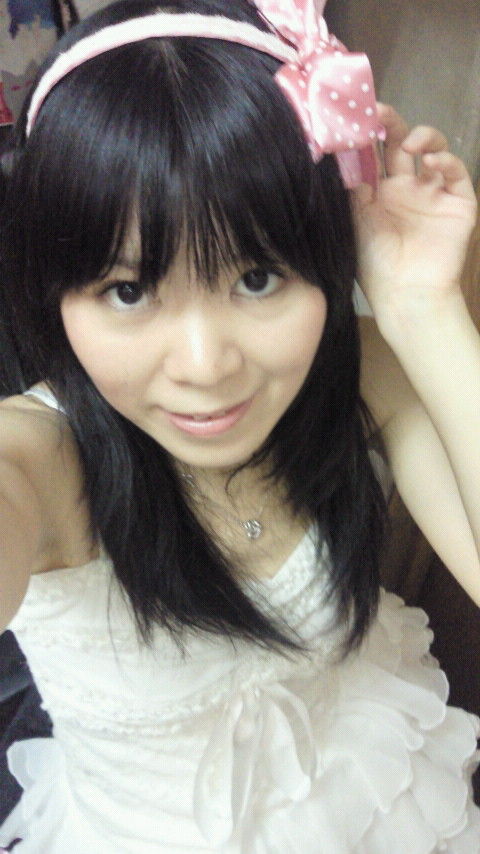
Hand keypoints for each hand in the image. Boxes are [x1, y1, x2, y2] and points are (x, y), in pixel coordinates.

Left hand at [353, 104, 476, 332]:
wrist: (406, 295)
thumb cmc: (375, 266)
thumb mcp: (355, 223)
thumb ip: (352, 189)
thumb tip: (341, 153)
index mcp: (378, 193)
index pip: (374, 153)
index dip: (367, 134)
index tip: (355, 115)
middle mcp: (406, 188)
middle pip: (401, 145)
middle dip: (392, 124)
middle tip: (379, 112)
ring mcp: (433, 194)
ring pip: (433, 150)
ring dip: (423, 136)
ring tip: (410, 142)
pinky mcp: (458, 203)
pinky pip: (456, 173)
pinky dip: (447, 160)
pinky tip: (433, 161)